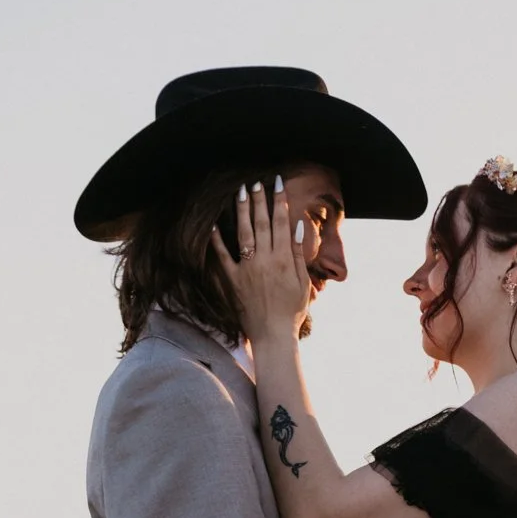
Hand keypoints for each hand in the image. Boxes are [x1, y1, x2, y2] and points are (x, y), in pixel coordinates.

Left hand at [215, 177, 311, 344]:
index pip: (281, 223)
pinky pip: (223, 257)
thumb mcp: (302, 283)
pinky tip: (214, 224)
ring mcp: (247, 269)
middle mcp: (264, 260)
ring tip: (239, 192)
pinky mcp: (233, 280)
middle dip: (258, 200)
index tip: (277, 183)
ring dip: (242, 212)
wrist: (273, 335)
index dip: (279, 201)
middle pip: (261, 223)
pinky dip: (217, 241)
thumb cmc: (291, 311)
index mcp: (283, 259)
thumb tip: (296, 227)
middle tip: (255, 182)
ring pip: (244, 234)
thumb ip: (297, 254)